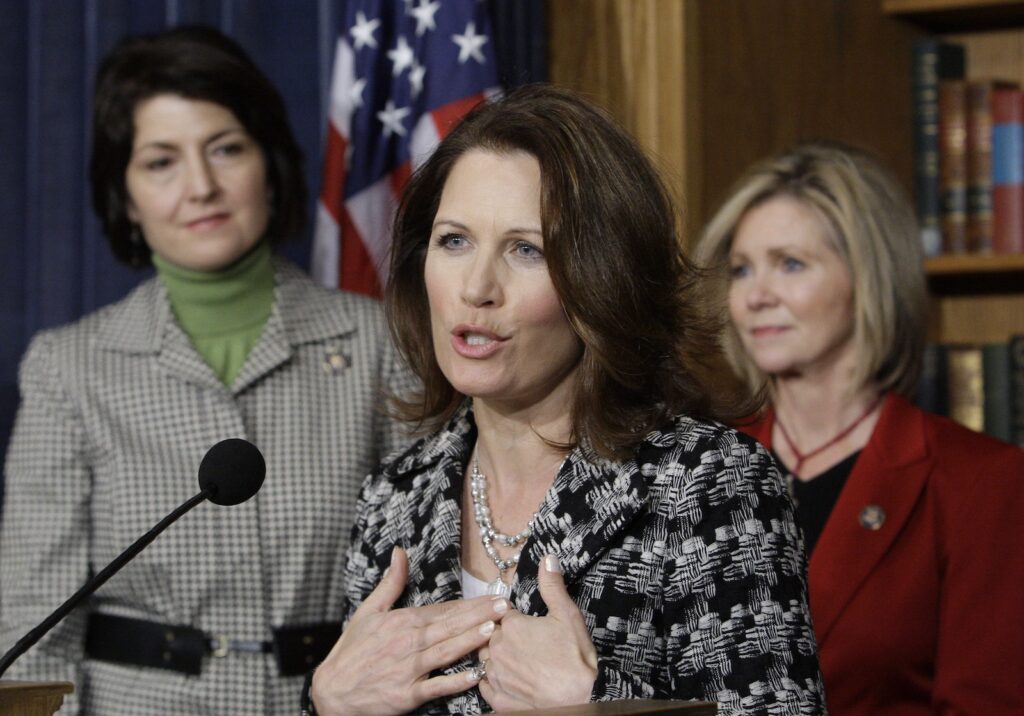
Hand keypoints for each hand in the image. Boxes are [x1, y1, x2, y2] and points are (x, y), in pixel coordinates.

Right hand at [311, 547, 510, 715]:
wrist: (331, 691)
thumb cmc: (352, 651)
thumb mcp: (368, 612)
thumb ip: (390, 583)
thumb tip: (400, 551)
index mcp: (402, 621)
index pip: (443, 609)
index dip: (471, 603)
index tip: (494, 595)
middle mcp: (408, 643)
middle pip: (450, 626)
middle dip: (480, 615)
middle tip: (505, 607)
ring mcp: (409, 669)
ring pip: (446, 652)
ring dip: (471, 640)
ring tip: (493, 629)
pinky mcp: (407, 695)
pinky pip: (436, 687)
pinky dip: (455, 682)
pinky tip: (475, 675)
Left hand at [479, 555, 597, 710]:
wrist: (580, 700)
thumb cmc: (575, 658)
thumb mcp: (568, 615)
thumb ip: (552, 586)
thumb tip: (546, 558)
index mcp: (510, 626)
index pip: (502, 614)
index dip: (516, 618)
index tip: (529, 626)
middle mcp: (496, 649)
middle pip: (491, 636)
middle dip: (505, 638)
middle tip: (528, 646)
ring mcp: (495, 677)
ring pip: (487, 661)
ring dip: (498, 660)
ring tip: (520, 664)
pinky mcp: (498, 700)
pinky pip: (487, 687)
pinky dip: (495, 684)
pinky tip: (510, 682)